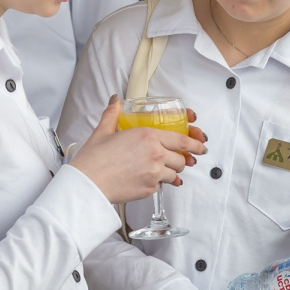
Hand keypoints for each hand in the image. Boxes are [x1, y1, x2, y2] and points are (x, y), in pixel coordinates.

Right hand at [69, 95, 208, 203]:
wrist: (88, 184)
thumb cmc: (94, 159)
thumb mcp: (104, 131)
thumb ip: (113, 114)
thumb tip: (115, 101)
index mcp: (148, 136)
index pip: (182, 140)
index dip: (195, 144)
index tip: (201, 146)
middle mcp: (156, 154)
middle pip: (181, 159)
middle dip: (181, 160)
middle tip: (176, 161)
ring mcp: (155, 173)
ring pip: (175, 173)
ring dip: (170, 172)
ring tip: (157, 171)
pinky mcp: (151, 188)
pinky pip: (162, 185)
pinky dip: (158, 182)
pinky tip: (146, 179)